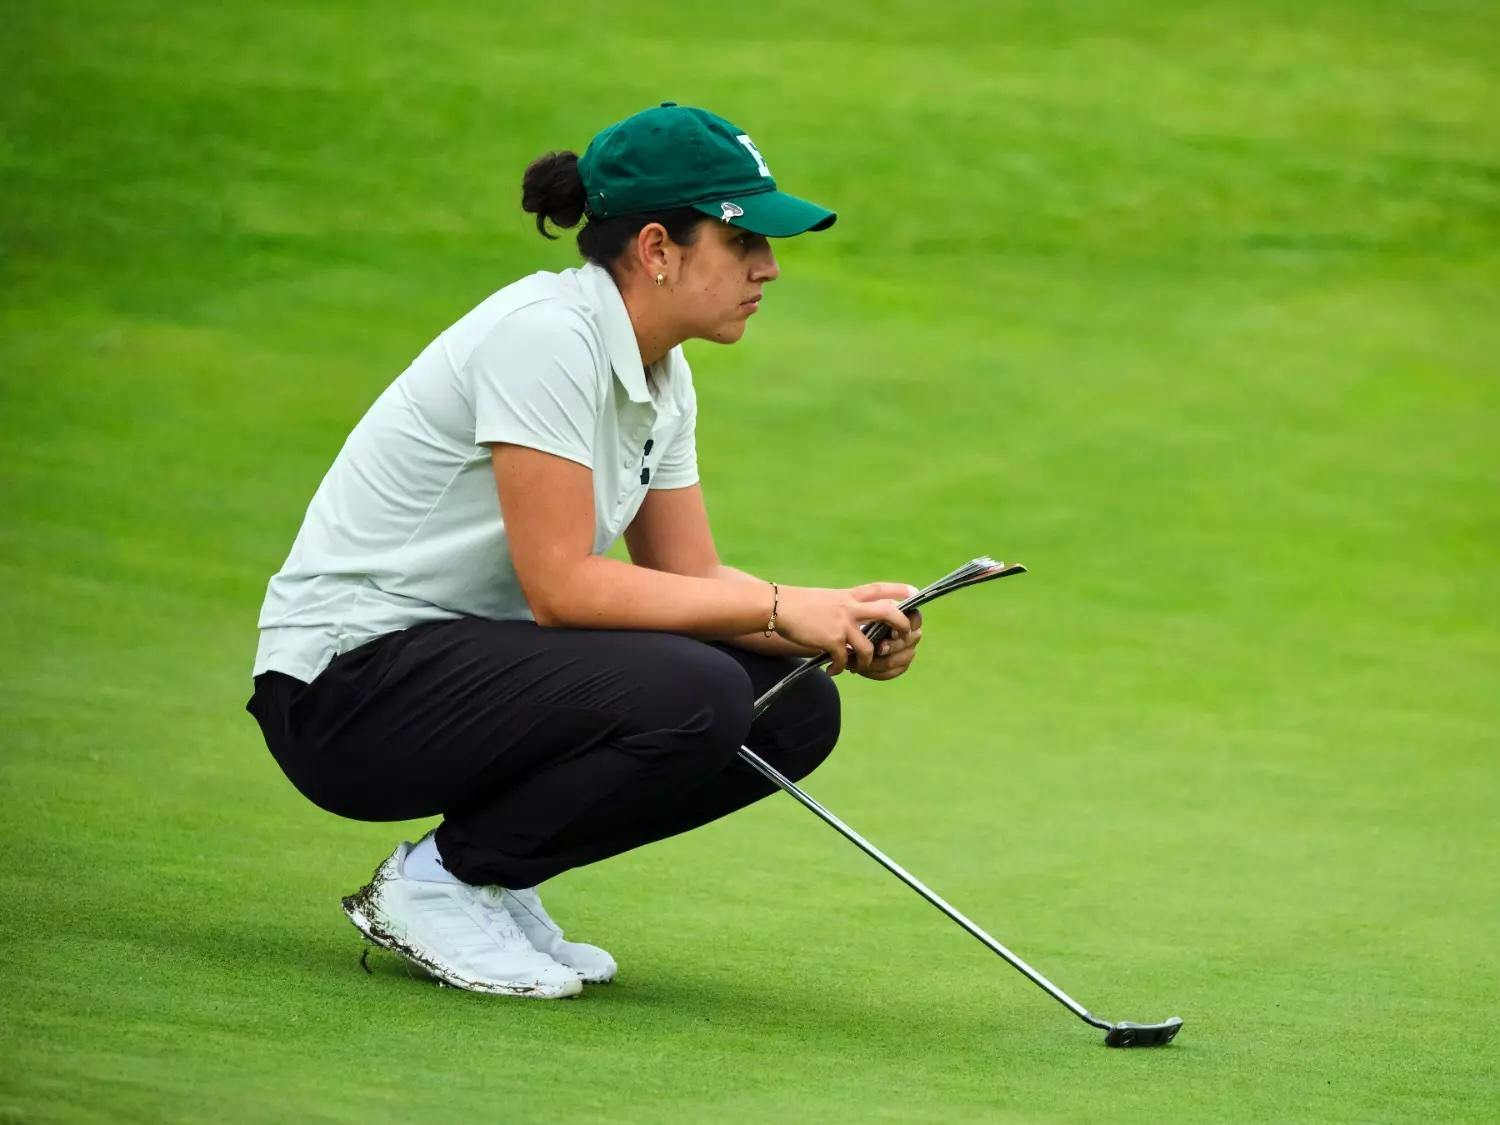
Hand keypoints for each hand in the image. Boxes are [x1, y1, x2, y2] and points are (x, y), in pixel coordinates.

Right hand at [775, 582, 915, 675]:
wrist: (777, 607)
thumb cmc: (800, 605)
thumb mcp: (828, 598)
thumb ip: (845, 607)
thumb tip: (859, 620)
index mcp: (849, 596)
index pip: (880, 589)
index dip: (900, 590)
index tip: (915, 593)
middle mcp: (850, 607)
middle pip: (888, 613)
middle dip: (901, 627)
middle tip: (900, 639)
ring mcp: (842, 623)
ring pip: (869, 648)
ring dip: (866, 662)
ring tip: (856, 667)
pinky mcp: (830, 639)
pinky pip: (844, 660)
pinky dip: (840, 669)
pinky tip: (832, 672)